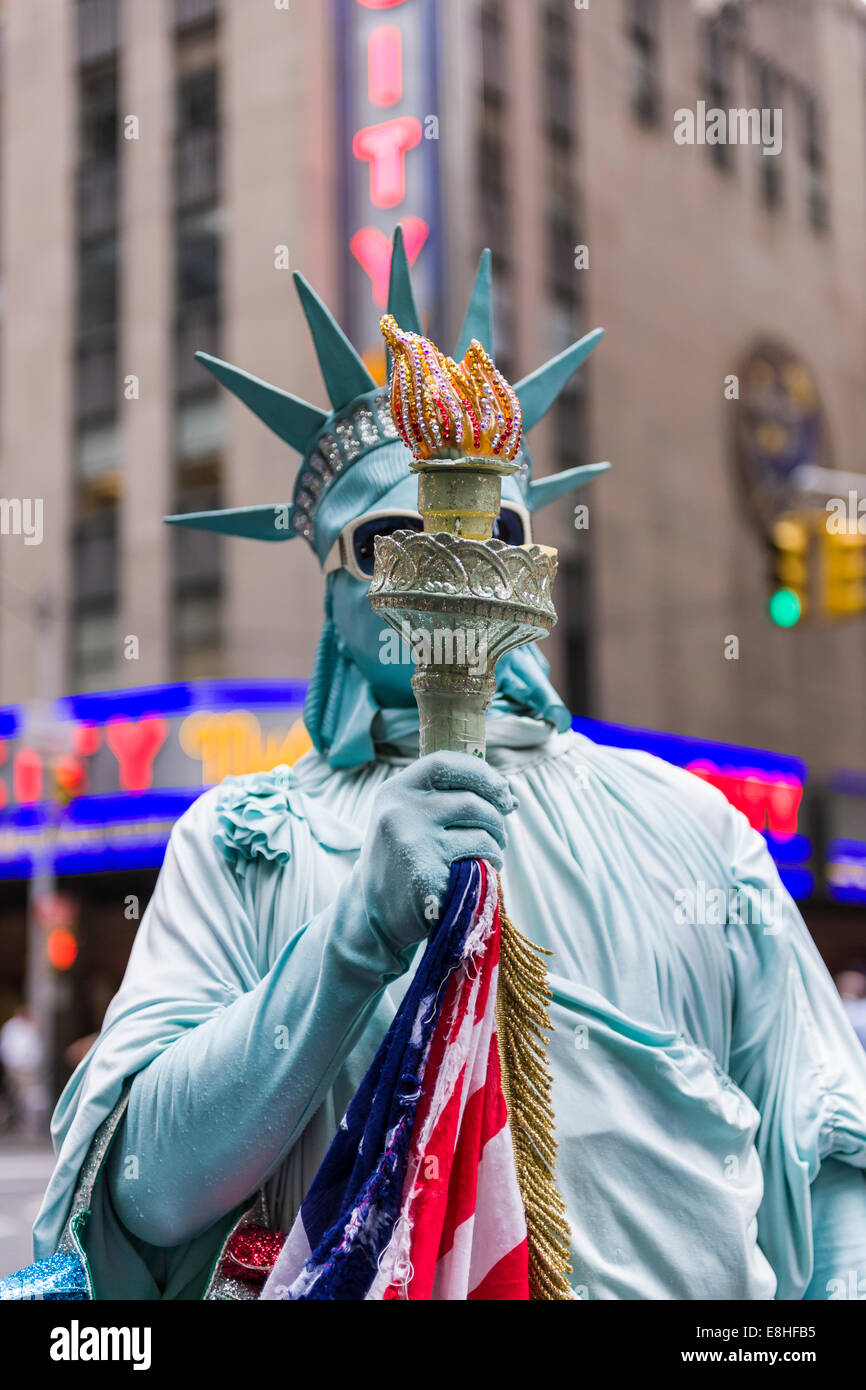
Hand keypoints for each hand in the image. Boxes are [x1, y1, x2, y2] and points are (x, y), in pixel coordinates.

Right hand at [357, 751, 517, 947]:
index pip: (444, 763)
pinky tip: (484, 873)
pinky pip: (479, 861)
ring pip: (481, 832)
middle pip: (471, 800)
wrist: (372, 912)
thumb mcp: (407, 818)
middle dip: (496, 816)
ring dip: (496, 844)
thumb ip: (445, 799)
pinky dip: (490, 865)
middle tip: (500, 831)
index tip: (501, 789)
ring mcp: (413, 844)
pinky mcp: (428, 876)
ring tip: (491, 854)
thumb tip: (508, 796)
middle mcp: (400, 812)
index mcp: (395, 792)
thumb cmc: (402, 859)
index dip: (480, 773)